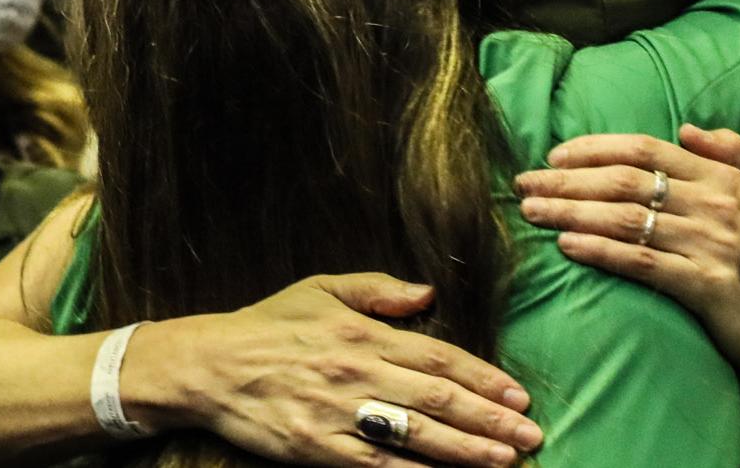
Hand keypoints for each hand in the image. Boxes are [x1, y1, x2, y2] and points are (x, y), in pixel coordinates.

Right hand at [126, 274, 541, 466]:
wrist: (209, 366)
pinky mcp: (321, 449)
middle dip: (491, 418)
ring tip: (507, 458)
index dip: (484, 377)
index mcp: (360, 332)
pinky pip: (380, 464)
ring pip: (418, 435)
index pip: (438, 357)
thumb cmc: (266, 326)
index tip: (518, 394)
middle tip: (531, 434)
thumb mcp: (319, 289)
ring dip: (468, 449)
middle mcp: (356, 372)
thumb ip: (376, 289)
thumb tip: (428, 291)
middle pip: (438, 399)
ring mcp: (340, 414)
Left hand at [516, 126, 739, 359]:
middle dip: (566, 181)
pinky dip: (600, 252)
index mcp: (721, 179)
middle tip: (521, 184)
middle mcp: (712, 206)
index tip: (553, 155)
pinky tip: (566, 247)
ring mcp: (708, 245)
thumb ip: (731, 158)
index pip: (646, 150)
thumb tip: (690, 129)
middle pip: (624, 182)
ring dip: (569, 213)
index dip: (594, 148)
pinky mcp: (705, 287)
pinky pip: (642, 263)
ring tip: (529, 212)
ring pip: (625, 219)